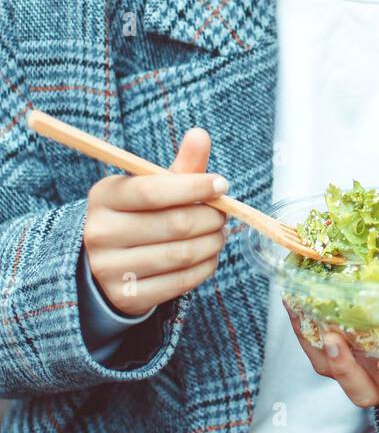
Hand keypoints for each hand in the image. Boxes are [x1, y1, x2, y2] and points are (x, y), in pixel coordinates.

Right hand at [82, 127, 228, 315]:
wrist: (103, 264)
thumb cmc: (136, 215)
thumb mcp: (150, 187)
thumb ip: (179, 166)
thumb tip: (200, 135)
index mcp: (105, 196)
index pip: (154, 191)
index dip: (194, 187)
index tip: (221, 185)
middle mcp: (101, 232)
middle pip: (175, 224)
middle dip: (211, 218)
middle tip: (223, 215)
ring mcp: (111, 268)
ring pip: (182, 255)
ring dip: (212, 243)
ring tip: (219, 234)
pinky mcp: (126, 297)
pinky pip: (180, 282)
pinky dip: (205, 268)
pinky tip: (209, 256)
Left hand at [289, 267, 378, 408]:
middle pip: (360, 389)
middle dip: (343, 368)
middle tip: (331, 339)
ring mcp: (365, 371)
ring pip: (332, 371)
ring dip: (311, 345)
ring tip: (297, 308)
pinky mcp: (348, 357)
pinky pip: (319, 351)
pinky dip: (303, 328)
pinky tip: (293, 298)